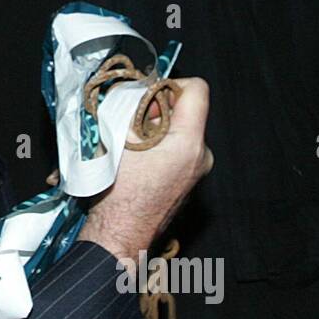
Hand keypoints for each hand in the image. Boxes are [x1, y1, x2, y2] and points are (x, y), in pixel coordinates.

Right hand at [77, 76, 213, 262]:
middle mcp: (201, 155)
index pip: (196, 89)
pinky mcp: (187, 182)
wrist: (119, 234)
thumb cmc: (117, 192)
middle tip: (127, 124)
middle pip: (184, 111)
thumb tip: (136, 90)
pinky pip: (175, 151)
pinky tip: (133, 162)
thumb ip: (132, 107)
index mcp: (189, 142)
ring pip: (177, 131)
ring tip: (126, 146)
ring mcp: (196, 171)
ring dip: (151, 131)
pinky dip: (155, 148)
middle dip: (154, 111)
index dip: (168, 84)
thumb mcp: (119, 137)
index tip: (145, 98)